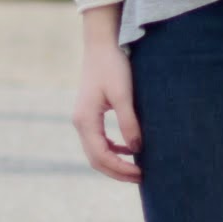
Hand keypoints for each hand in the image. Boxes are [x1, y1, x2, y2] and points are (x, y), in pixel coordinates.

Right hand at [72, 7, 141, 182]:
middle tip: (142, 178)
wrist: (102, 44)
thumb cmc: (113, 65)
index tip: (141, 173)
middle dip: (117, 171)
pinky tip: (129, 149)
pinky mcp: (90, 114)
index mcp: (85, 120)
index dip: (121, 169)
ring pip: (96, 151)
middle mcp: (80, 122)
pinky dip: (113, 149)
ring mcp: (83, 119)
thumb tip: (136, 150)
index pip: (101, 156)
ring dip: (115, 162)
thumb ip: (129, 123)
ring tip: (137, 169)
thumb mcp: (124, 94)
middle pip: (96, 159)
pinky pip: (99, 140)